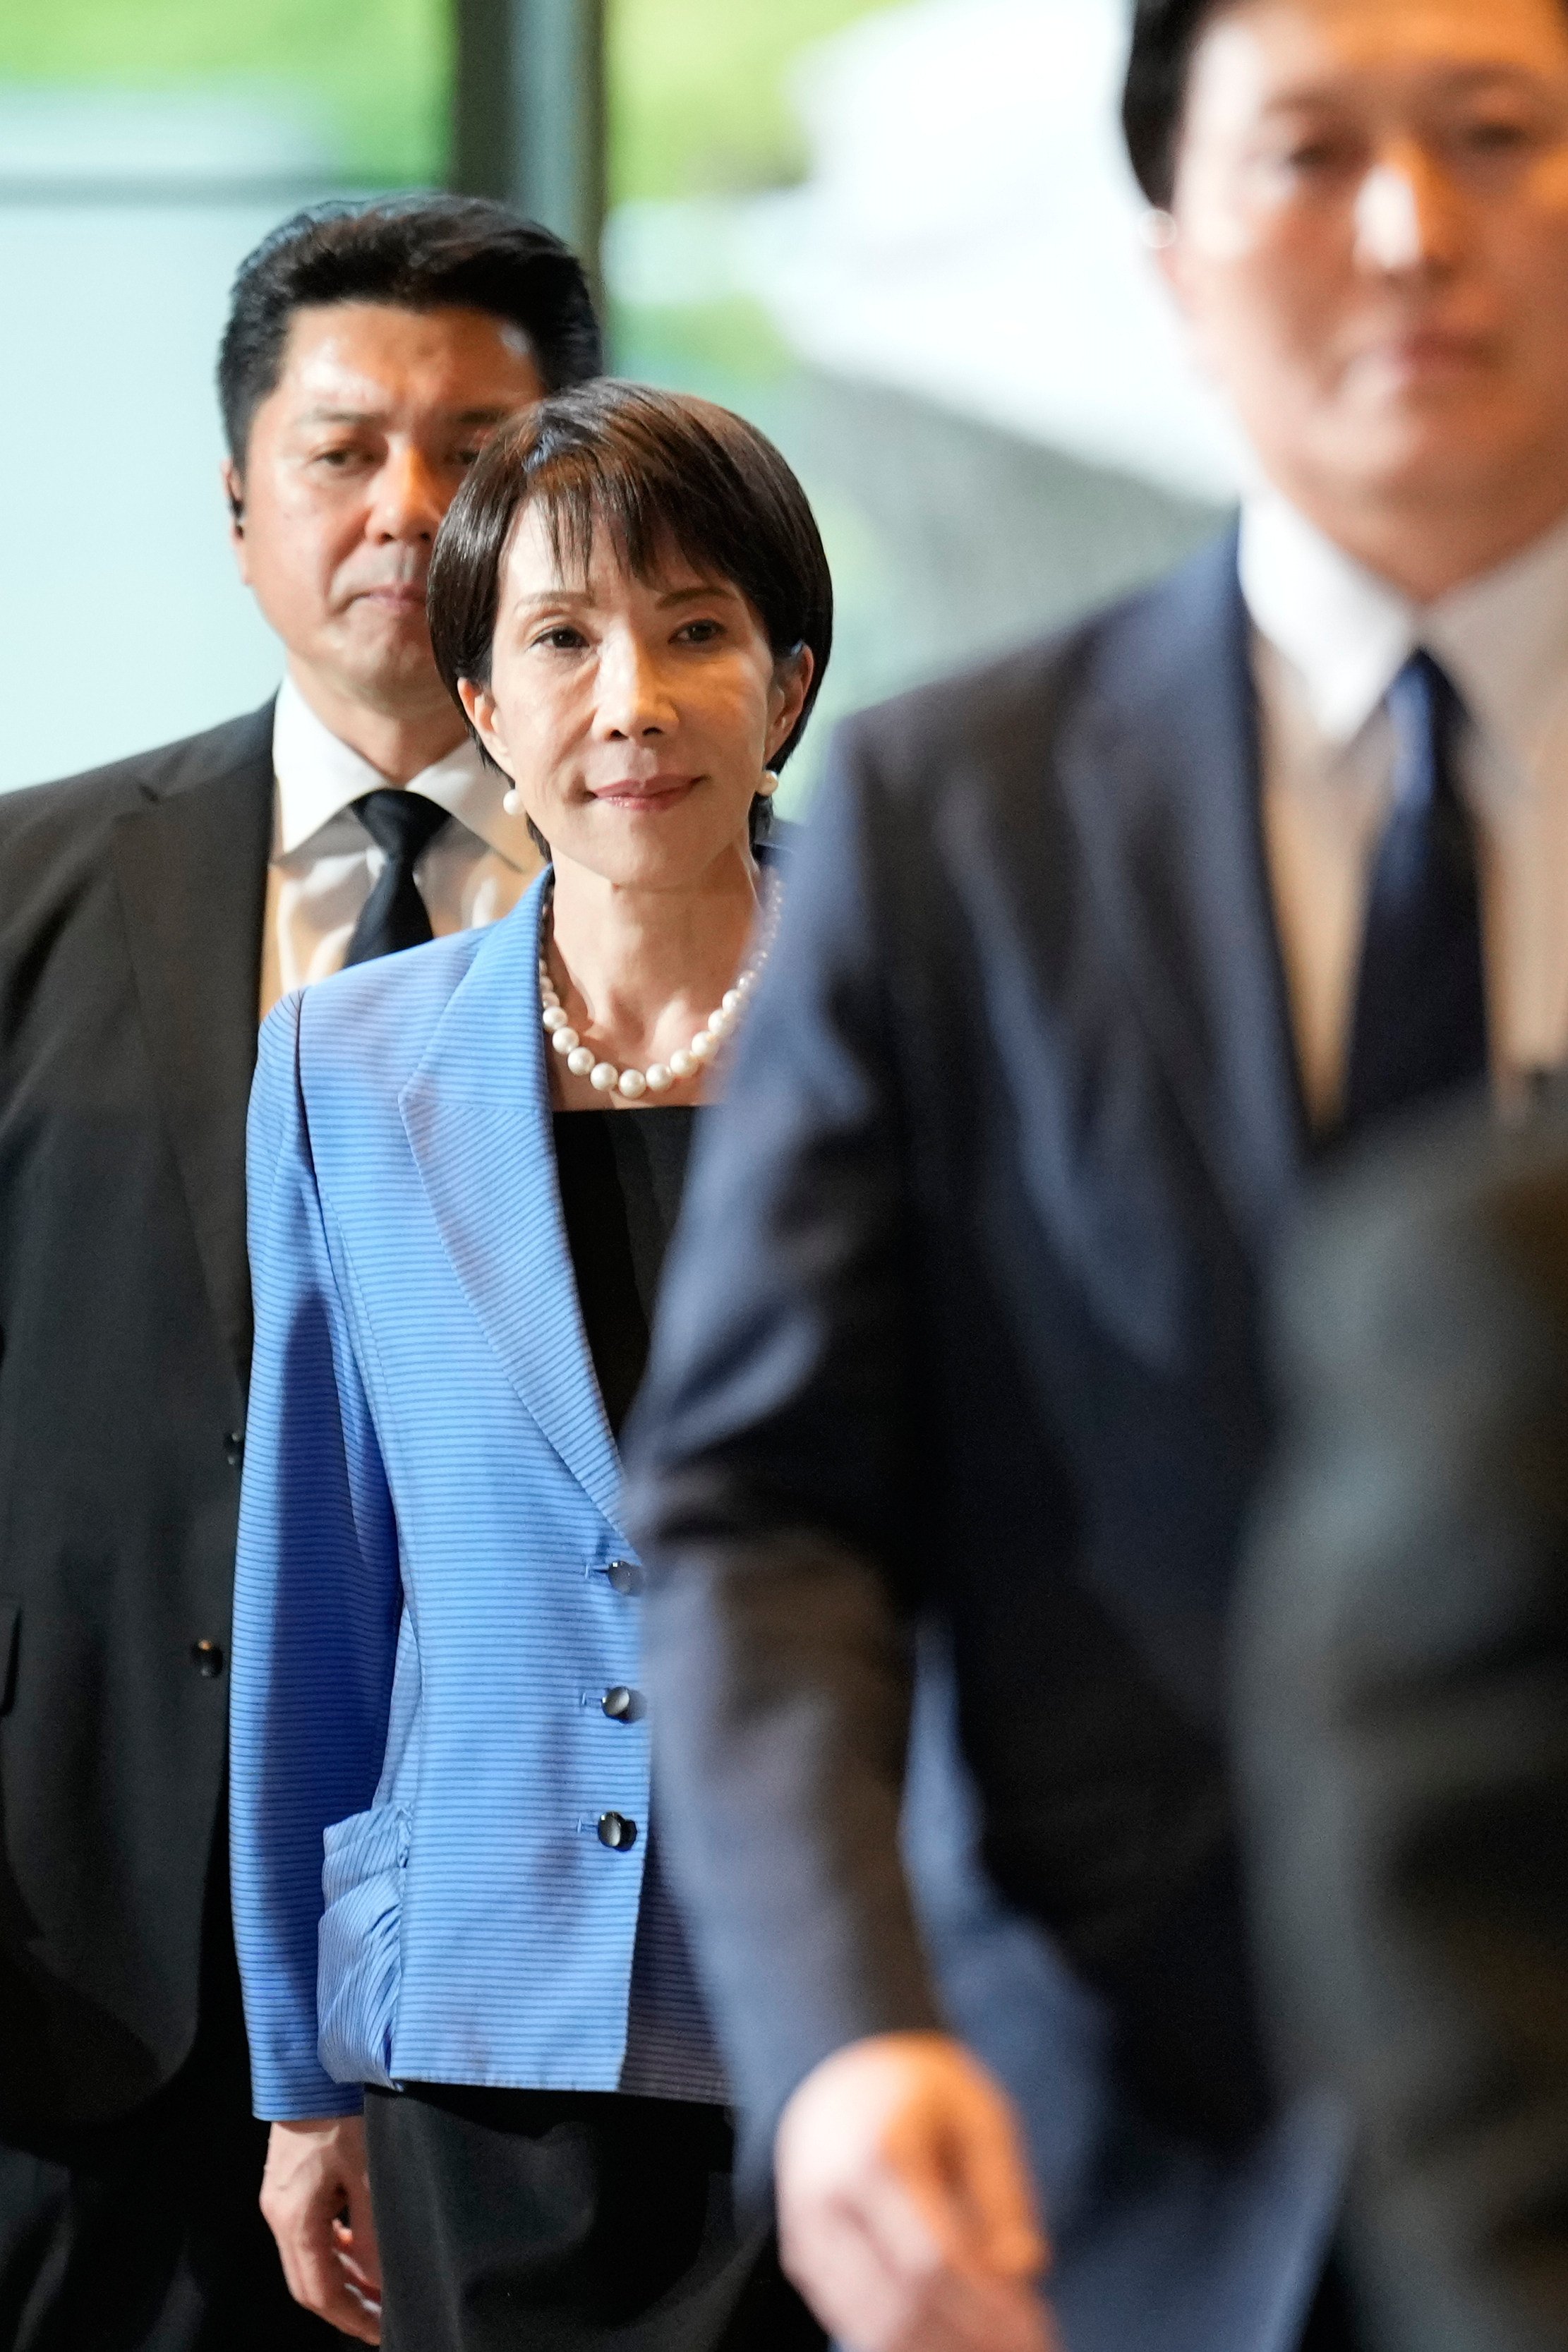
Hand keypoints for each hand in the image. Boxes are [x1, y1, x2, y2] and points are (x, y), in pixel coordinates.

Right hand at [260, 2114, 382, 2341]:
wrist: (309, 2066)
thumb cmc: (339, 2112)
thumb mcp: (366, 2173)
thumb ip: (372, 2232)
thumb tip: (381, 2280)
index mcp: (293, 2219)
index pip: (319, 2292)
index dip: (351, 2317)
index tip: (381, 2332)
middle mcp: (279, 2215)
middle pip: (308, 2282)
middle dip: (347, 2305)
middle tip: (383, 2318)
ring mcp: (280, 2200)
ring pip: (310, 2258)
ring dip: (343, 2277)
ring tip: (380, 2287)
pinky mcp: (290, 2185)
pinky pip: (311, 2232)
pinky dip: (336, 2248)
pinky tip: (361, 2245)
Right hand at [774, 2032, 1056, 2351]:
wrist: (844, 2067)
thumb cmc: (923, 2093)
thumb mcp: (979, 2117)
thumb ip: (1003, 2192)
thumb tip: (1027, 2267)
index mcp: (875, 2152)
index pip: (930, 2260)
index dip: (986, 2308)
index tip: (1038, 2328)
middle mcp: (827, 2197)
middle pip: (900, 2306)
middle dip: (968, 2340)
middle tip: (1027, 2346)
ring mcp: (808, 2233)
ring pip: (872, 2328)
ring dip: (939, 2349)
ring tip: (995, 2344)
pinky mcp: (802, 2258)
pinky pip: (854, 2322)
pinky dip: (908, 2342)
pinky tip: (955, 2336)